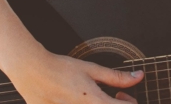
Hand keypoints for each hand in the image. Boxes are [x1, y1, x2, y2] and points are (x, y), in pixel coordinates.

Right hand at [8, 52, 143, 102]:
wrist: (32, 71)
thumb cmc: (60, 69)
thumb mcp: (91, 69)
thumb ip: (117, 77)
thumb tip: (139, 76)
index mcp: (97, 102)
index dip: (128, 102)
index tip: (120, 95)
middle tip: (107, 96)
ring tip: (87, 97)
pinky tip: (73, 100)